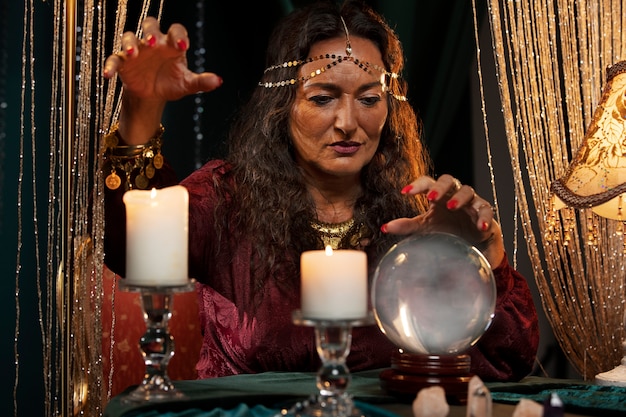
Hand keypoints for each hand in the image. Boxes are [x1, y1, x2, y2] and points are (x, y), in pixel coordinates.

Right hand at [103, 17, 222, 143]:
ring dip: (130, 43)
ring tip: (132, 53)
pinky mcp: (123, 62)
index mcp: (171, 44)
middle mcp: (153, 43)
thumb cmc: (171, 83)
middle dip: (151, 32)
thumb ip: (201, 81)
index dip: (178, 35)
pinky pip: (114, 60)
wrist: (152, 94)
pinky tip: (108, 75)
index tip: (182, 46)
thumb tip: (218, 81)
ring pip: (130, 37)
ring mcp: (137, 51)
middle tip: (154, 42)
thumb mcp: (187, 84)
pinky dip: (110, 66)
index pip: (175, 31)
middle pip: (150, 25)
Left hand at [382, 174, 504, 267]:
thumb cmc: (446, 229)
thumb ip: (406, 226)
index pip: (427, 182)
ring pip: (468, 190)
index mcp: (437, 194)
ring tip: (451, 206)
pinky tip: (480, 226)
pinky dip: (484, 217)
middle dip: (440, 187)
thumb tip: (384, 228)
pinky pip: (486, 210)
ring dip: (459, 197)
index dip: (417, 185)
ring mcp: (471, 202)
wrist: (470, 243)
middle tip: (430, 197)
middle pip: (448, 180)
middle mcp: (454, 193)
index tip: (405, 193)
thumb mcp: (425, 227)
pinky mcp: (485, 213)